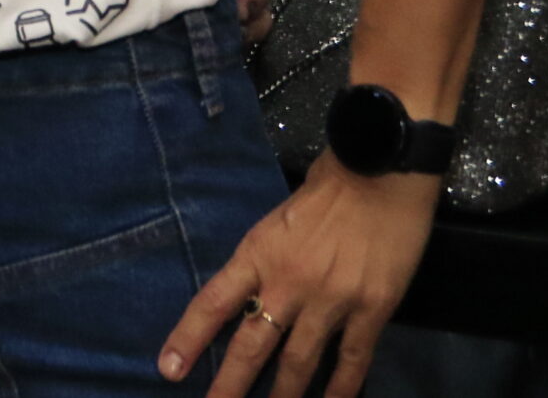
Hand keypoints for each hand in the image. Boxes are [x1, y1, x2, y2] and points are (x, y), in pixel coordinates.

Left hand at [160, 157, 439, 397]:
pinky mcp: (371, 309)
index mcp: (258, 254)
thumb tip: (253, 291)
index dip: (189, 338)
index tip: (168, 369)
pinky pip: (353, 358)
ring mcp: (330, 299)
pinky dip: (342, 386)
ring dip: (284, 394)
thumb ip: (264, 258)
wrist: (379, 172)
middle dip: (231, 385)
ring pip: (299, 361)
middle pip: (252, 344)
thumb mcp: (277, 220)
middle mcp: (288, 283)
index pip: (214, 302)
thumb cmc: (326, 189)